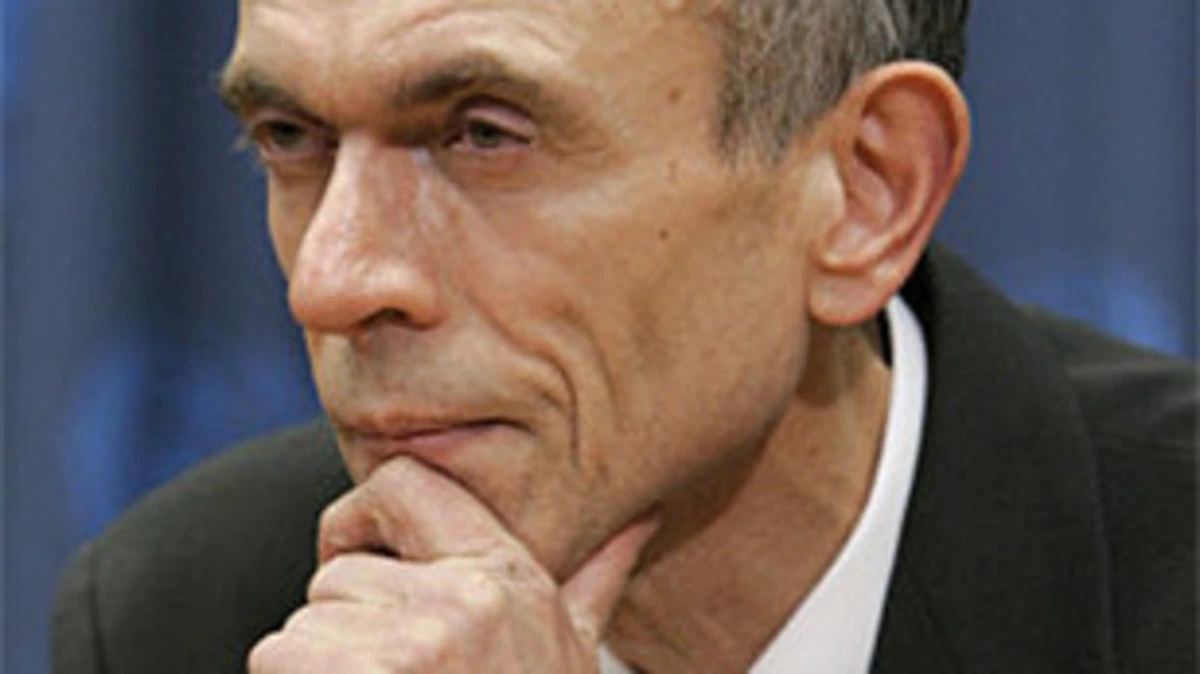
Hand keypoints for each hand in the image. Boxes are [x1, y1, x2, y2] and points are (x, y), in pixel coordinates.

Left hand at [248, 457, 656, 672]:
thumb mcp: (572, 652)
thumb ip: (598, 578)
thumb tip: (643, 518)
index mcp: (509, 577)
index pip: (401, 483)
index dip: (364, 522)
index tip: (366, 568)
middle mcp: (464, 601)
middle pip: (336, 575)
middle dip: (345, 629)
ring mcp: (412, 649)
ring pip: (301, 628)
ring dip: (318, 672)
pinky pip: (277, 657)